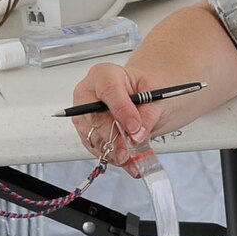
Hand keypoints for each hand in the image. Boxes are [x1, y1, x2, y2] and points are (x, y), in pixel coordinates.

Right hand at [68, 62, 162, 176]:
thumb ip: (148, 113)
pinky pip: (95, 147)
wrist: (138, 96)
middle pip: (96, 117)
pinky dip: (112, 156)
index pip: (109, 91)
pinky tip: (127, 160)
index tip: (134, 128)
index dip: (122, 111)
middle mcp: (88, 93)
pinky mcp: (84, 130)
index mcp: (104, 75)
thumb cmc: (142, 89)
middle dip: (115, 137)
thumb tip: (138, 133)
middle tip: (131, 149)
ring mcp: (83, 113)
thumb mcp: (154, 95)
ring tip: (133, 158)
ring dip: (114, 151)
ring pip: (93, 135)